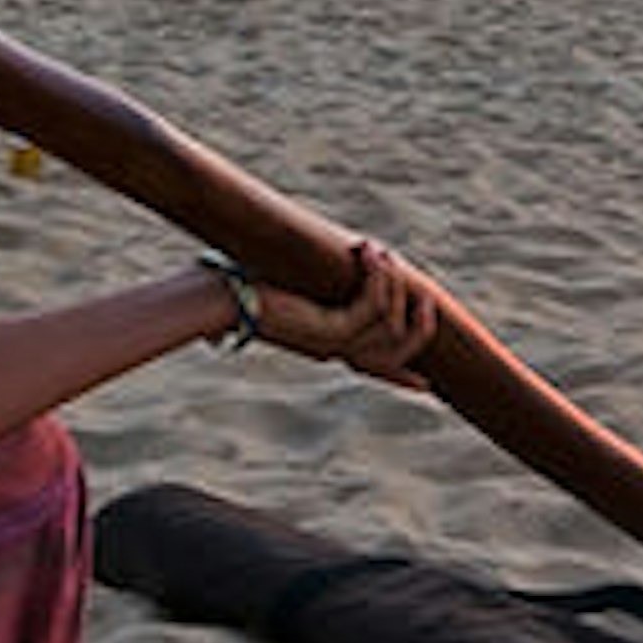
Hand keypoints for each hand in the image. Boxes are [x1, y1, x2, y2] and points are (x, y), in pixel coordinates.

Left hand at [253, 239, 443, 387]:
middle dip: (418, 323)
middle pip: (396, 352)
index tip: (424, 388)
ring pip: (390, 325)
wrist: (217, 301)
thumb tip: (323, 271)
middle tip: (424, 294)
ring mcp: (332, 343)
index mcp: (323, 348)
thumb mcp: (283, 290)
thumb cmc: (239, 291)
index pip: (372, 370)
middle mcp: (332, 351)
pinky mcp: (328, 330)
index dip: (399, 378)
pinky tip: (369, 254)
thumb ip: (305, 290)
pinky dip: (377, 279)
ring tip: (382, 253)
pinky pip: (372, 308)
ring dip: (393, 284)